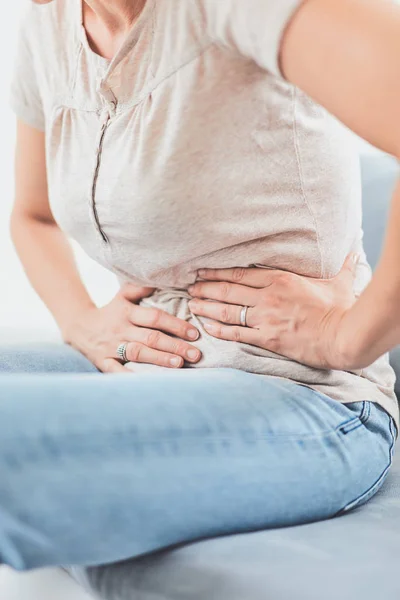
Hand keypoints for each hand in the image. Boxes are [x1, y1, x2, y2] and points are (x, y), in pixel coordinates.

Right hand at [65, 284, 201, 372]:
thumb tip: (165, 277)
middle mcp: (121, 330)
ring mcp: (112, 347)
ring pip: (138, 353)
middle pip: (151, 337)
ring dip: (159, 359)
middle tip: (196, 354)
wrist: (78, 326)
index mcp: (127, 313)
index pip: (155, 318)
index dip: (175, 325)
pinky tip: (149, 383)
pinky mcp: (103, 362)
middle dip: (175, 346)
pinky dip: (131, 378)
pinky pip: (117, 372)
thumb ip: (142, 288)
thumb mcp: (122, 295)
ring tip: (180, 364)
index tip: (194, 333)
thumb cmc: (110, 312)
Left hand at [188, 255, 359, 370]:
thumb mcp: (339, 281)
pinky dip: (219, 329)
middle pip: (228, 290)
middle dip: (206, 287)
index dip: (217, 272)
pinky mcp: (267, 338)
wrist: (342, 337)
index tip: (202, 270)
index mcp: (280, 279)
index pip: (240, 273)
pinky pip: (236, 333)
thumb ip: (341, 264)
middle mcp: (268, 297)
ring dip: (207, 306)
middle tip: (190, 286)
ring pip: (227, 310)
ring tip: (191, 304)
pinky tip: (206, 325)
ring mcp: (266, 318)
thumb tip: (353, 249)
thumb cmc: (340, 309)